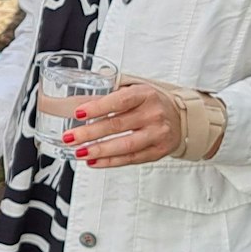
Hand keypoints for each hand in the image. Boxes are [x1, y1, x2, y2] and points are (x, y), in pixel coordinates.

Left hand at [64, 81, 184, 167]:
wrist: (180, 117)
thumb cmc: (151, 102)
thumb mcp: (135, 90)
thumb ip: (110, 94)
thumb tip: (77, 103)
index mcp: (145, 94)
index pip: (120, 101)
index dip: (98, 107)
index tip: (78, 112)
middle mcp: (153, 114)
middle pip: (118, 125)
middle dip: (90, 133)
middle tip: (70, 137)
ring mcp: (157, 134)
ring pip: (124, 145)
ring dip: (99, 150)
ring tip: (80, 152)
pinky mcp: (157, 151)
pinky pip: (131, 158)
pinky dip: (110, 161)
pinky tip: (94, 161)